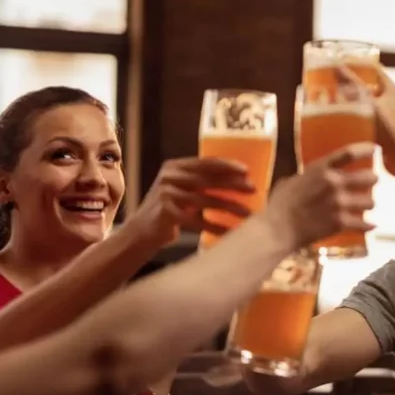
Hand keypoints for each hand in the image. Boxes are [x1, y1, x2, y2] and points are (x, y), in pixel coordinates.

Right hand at [130, 157, 255, 246]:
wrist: (140, 232)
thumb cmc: (169, 211)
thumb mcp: (182, 190)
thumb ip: (200, 182)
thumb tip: (239, 181)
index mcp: (174, 166)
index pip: (205, 162)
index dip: (227, 166)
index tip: (246, 171)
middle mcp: (169, 176)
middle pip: (208, 179)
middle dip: (233, 185)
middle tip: (253, 189)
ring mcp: (166, 194)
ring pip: (206, 200)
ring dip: (230, 208)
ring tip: (248, 214)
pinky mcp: (166, 213)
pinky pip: (198, 220)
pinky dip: (217, 226)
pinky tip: (231, 231)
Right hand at [263, 143, 377, 250]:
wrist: (277, 228)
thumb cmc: (279, 204)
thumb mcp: (291, 181)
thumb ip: (306, 177)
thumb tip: (307, 176)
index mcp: (320, 169)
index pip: (349, 153)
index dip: (366, 150)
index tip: (376, 149)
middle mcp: (334, 183)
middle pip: (368, 177)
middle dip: (373, 179)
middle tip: (373, 181)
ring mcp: (339, 203)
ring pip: (370, 201)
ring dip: (369, 203)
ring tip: (367, 205)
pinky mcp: (340, 222)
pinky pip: (363, 224)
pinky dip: (368, 225)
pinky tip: (372, 225)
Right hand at [337, 65, 394, 176]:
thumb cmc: (391, 131)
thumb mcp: (368, 104)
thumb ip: (353, 85)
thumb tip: (338, 66)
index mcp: (390, 89)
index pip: (373, 68)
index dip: (356, 62)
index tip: (338, 61)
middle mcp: (390, 100)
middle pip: (367, 85)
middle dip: (349, 82)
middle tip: (330, 81)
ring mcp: (387, 115)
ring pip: (365, 102)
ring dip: (350, 100)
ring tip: (330, 99)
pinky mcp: (383, 130)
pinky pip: (365, 117)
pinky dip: (353, 116)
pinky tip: (338, 121)